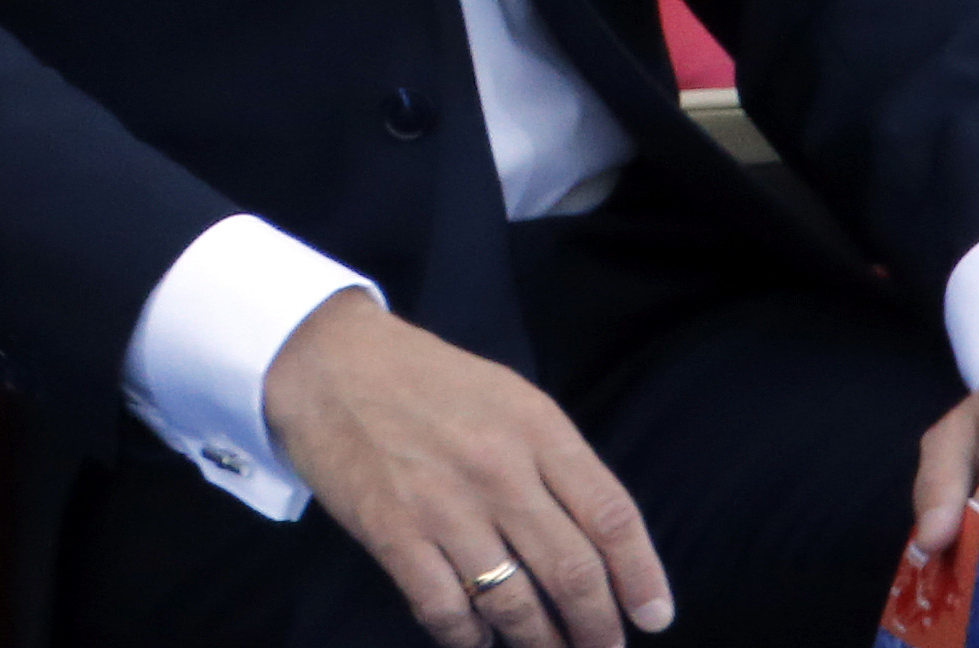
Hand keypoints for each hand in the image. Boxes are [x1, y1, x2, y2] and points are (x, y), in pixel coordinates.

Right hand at [265, 292, 673, 644]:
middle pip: (573, 573)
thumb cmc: (423, 379)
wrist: (323, 359)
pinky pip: (447, 612)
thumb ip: (553, 459)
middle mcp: (499, 468)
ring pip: (516, 605)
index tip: (655, 617)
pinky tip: (477, 639)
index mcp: (535, 427)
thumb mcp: (506, 395)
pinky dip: (469, 639)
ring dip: (541, 643)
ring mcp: (444, 505)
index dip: (642, 577)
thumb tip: (599, 541)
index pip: (611, 516)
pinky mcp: (393, 533)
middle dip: (598, 628)